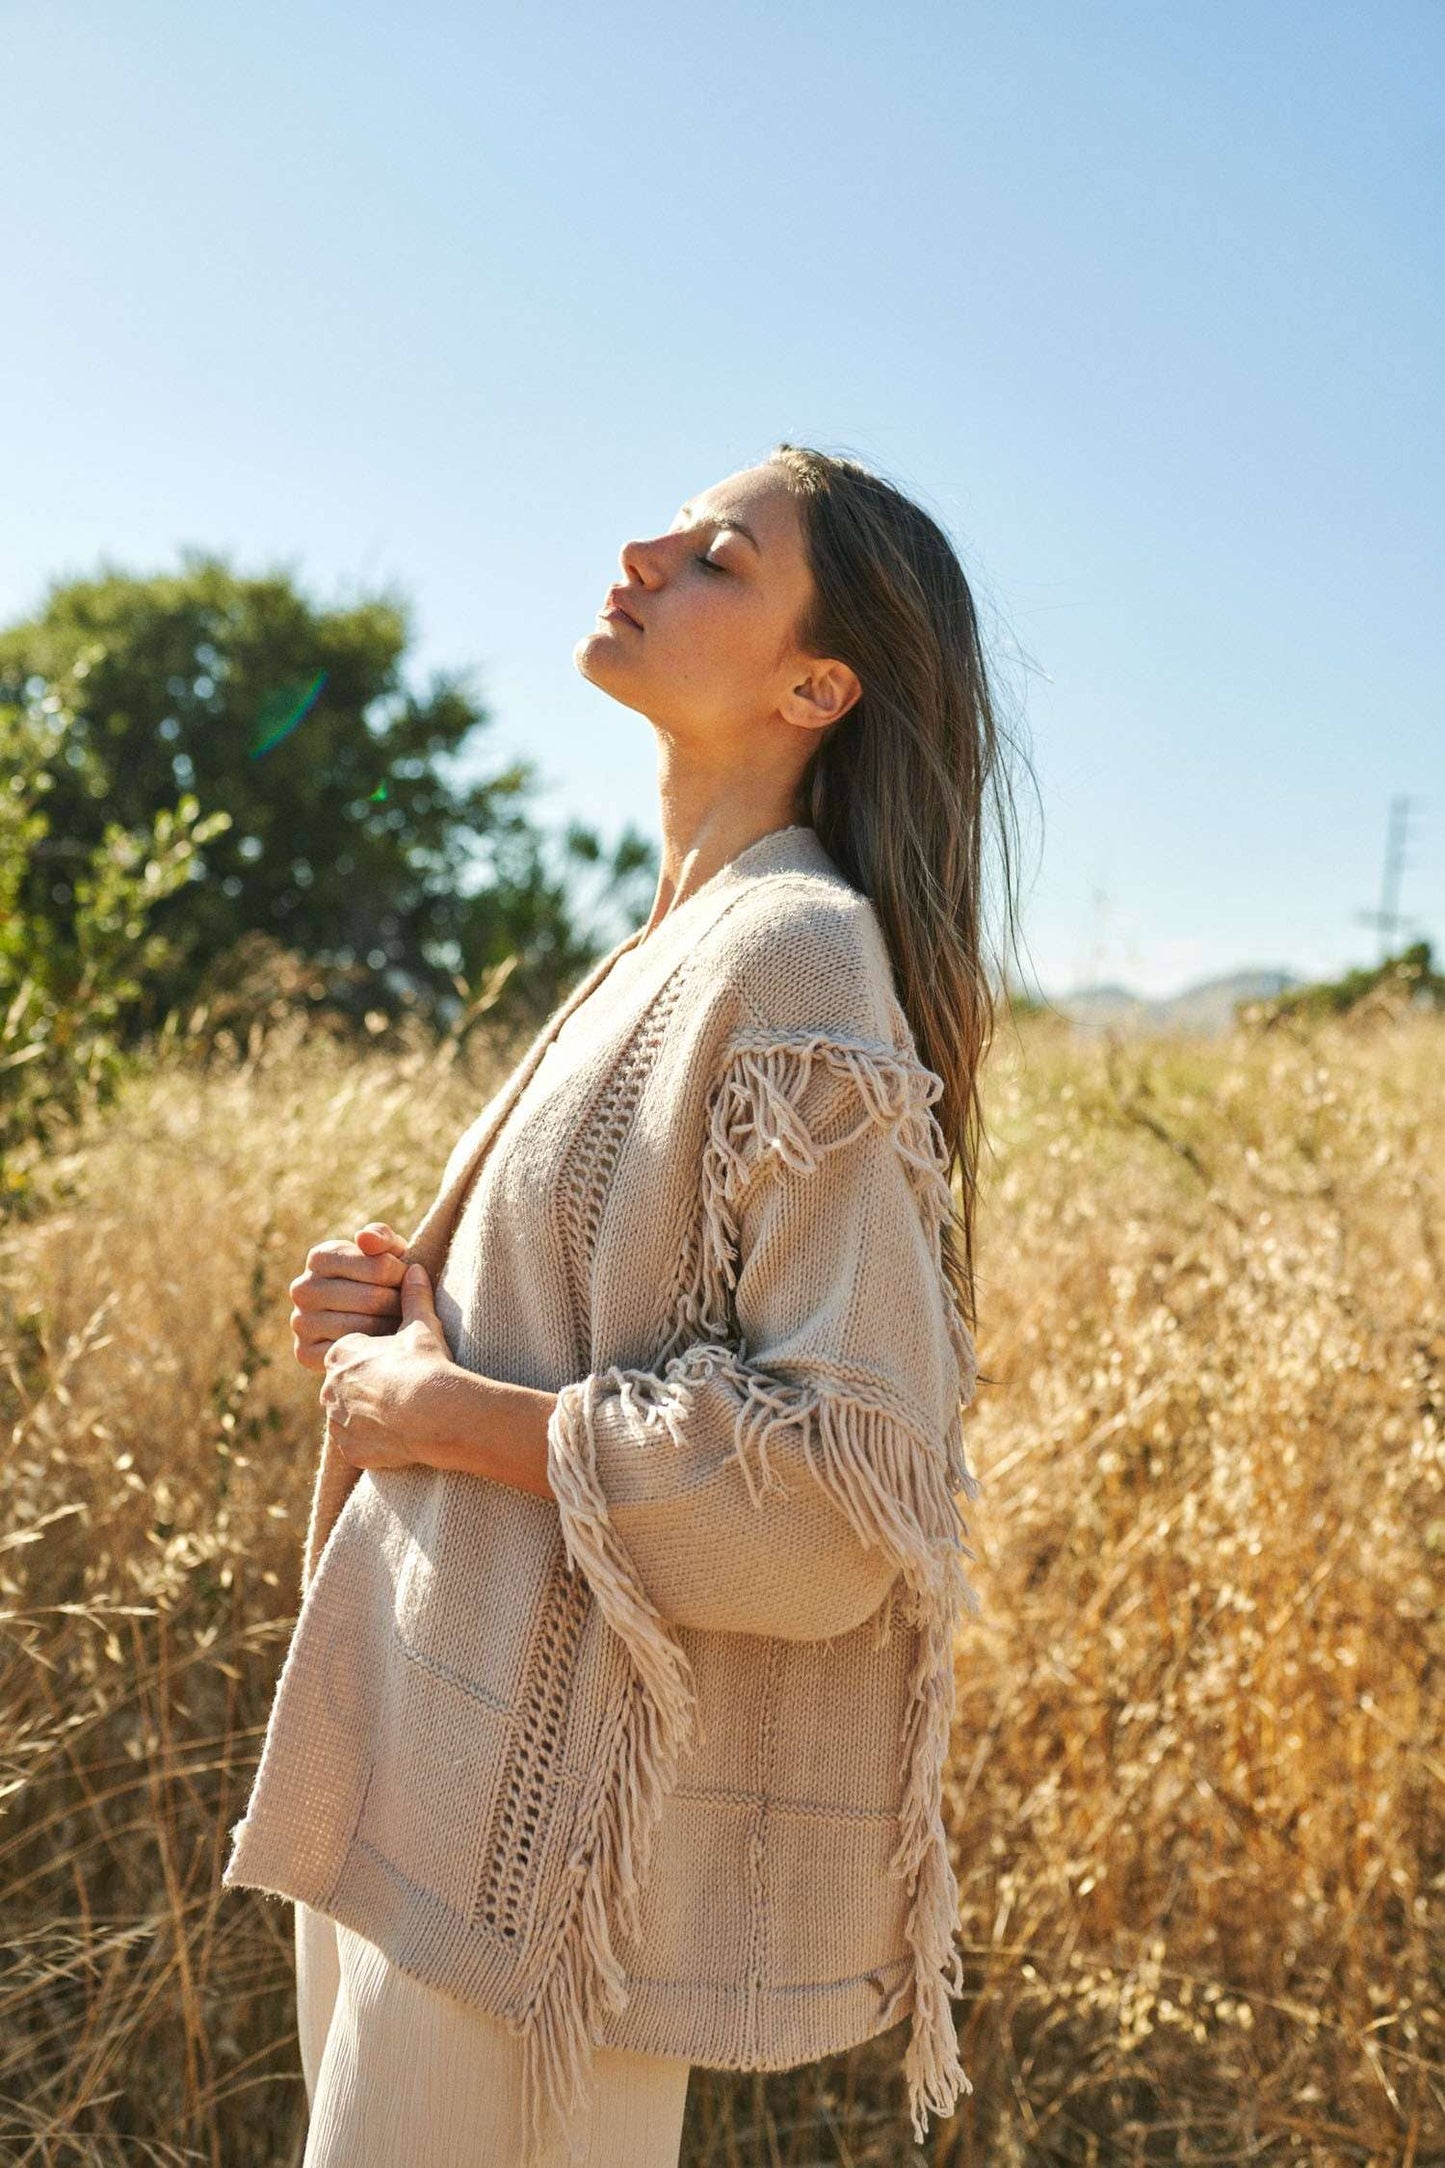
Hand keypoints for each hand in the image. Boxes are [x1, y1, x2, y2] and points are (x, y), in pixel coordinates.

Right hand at [289, 1222, 410, 1371]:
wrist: (371, 1320)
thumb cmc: (384, 1279)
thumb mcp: (389, 1252)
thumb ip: (381, 1237)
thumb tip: (364, 1238)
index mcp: (320, 1257)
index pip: (378, 1268)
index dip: (402, 1277)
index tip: (409, 1282)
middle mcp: (303, 1288)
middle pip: (372, 1300)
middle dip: (399, 1305)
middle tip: (410, 1309)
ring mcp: (301, 1321)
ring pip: (363, 1328)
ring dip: (391, 1329)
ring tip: (400, 1325)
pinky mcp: (304, 1352)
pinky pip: (350, 1353)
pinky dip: (372, 1351)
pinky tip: (381, 1345)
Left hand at [319, 1258, 458, 1471]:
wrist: (435, 1413)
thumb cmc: (425, 1364)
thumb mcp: (422, 1326)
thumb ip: (414, 1298)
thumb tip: (415, 1269)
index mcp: (341, 1354)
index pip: (349, 1353)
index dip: (375, 1356)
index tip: (397, 1360)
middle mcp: (330, 1388)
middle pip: (346, 1385)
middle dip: (369, 1386)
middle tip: (401, 1386)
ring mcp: (339, 1421)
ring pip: (349, 1416)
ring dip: (369, 1415)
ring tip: (402, 1412)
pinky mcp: (351, 1449)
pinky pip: (358, 1445)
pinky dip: (374, 1441)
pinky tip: (399, 1435)